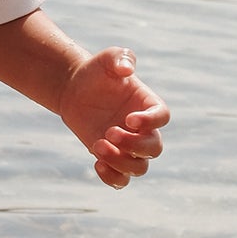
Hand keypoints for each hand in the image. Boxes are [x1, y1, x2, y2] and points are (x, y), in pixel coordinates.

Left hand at [59, 48, 169, 188]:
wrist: (74, 89)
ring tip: (97, 146)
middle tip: (109, 132)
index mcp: (148, 104)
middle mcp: (143, 129)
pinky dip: (113, 178)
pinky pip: (121, 179)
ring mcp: (128, 146)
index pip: (162, 117)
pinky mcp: (112, 158)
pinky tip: (97, 163)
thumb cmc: (97, 71)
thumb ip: (120, 58)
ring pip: (139, 168)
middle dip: (134, 145)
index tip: (128, 119)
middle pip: (154, 148)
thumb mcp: (108, 58)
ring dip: (121, 162)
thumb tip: (127, 68)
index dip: (150, 122)